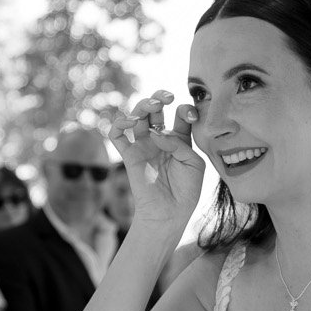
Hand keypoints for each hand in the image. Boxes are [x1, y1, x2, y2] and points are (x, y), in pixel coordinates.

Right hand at [107, 90, 204, 236]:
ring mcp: (143, 146)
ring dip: (142, 105)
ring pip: (136, 116)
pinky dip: (118, 124)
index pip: (179, 114)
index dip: (184, 109)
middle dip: (159, 97)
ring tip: (152, 107)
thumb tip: (156, 133)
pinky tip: (129, 122)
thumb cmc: (187, 190)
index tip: (191, 115)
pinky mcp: (129, 156)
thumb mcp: (194, 163)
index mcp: (179, 139)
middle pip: (154, 109)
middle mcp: (160, 139)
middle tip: (167, 98)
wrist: (170, 213)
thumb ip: (179, 144)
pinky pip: (116, 135)